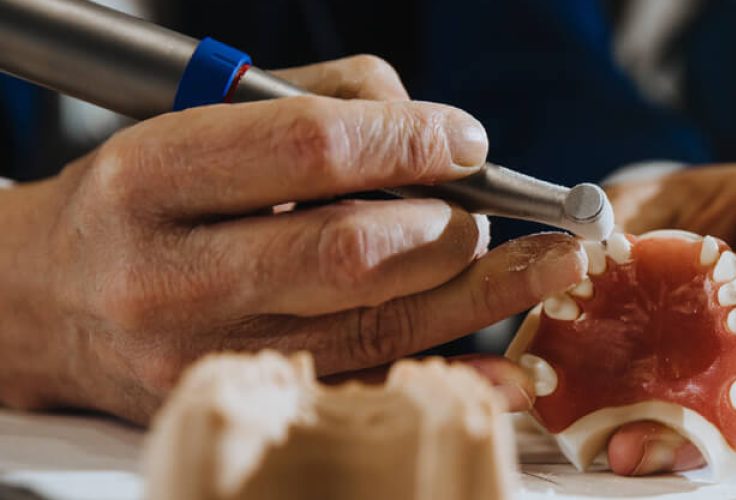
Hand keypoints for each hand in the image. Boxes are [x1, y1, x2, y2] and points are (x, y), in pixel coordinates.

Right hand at [0, 55, 585, 423]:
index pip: (312, 149)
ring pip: (379, 325)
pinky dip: (452, 370)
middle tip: (484, 208)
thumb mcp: (201, 119)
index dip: (412, 141)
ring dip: (480, 291)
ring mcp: (206, 356)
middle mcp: (172, 277)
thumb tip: (440, 135)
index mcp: (153, 178)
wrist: (47, 303)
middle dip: (450, 225)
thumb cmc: (143, 198)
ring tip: (540, 263)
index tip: (468, 139)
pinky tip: (509, 364)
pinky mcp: (244, 402)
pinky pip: (370, 387)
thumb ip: (323, 103)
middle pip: (356, 252)